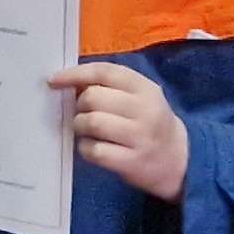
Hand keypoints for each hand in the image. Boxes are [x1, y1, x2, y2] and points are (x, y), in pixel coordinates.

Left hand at [51, 60, 190, 201]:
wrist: (179, 160)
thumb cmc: (149, 124)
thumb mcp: (140, 98)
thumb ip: (111, 87)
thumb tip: (69, 81)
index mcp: (146, 89)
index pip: (105, 72)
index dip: (75, 73)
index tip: (54, 80)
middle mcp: (145, 110)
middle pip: (93, 97)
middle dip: (79, 105)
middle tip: (83, 113)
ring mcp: (140, 137)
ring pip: (92, 122)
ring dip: (80, 126)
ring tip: (86, 130)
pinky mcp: (132, 162)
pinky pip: (94, 150)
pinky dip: (85, 148)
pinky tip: (92, 148)